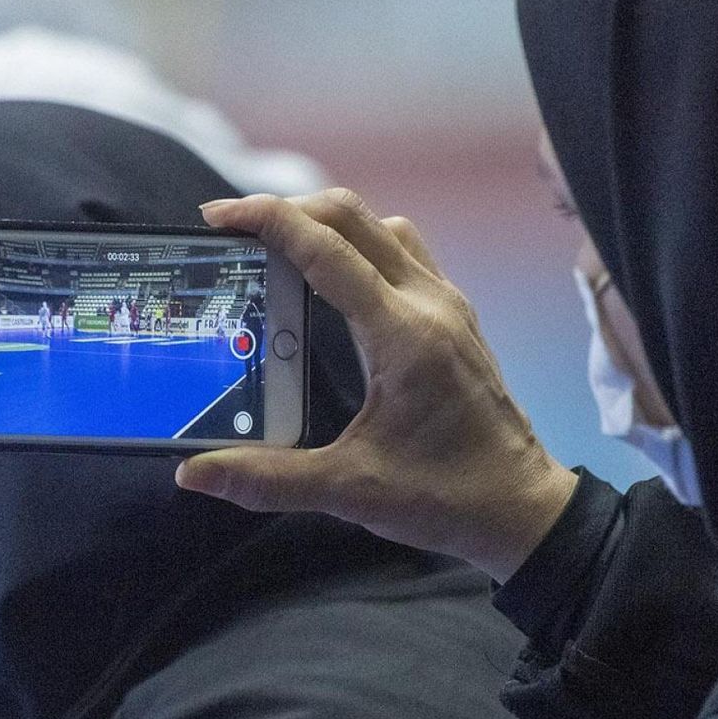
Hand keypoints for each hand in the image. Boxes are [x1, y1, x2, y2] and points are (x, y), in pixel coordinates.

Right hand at [177, 188, 577, 581]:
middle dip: (288, 209)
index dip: (267, 220)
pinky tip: (332, 276)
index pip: (327, 250)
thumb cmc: (448, 499)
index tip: (218, 215)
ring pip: (383, 228)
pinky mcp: (455, 316)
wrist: (522, 509)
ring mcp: (448, 305)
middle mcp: (430, 305)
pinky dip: (360, 244)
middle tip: (234, 227)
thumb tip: (195, 474)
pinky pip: (404, 252)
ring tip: (277, 245)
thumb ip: (267, 480)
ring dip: (328, 222)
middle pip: (354, 218)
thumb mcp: (351, 492)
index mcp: (404, 336)